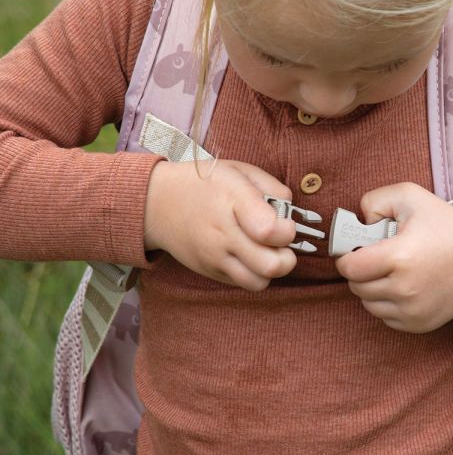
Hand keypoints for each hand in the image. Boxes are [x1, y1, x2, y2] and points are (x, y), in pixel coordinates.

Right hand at [144, 159, 296, 290]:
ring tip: (266, 251)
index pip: (270, 230)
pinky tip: (248, 255)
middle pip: (271, 265)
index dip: (288, 230)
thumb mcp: (240, 170)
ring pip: (259, 282)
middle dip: (287, 256)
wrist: (158, 203)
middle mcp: (222, 234)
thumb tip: (291, 212)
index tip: (285, 223)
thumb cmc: (205, 184)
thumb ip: (273, 187)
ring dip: (271, 269)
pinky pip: (243, 284)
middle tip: (280, 242)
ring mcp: (214, 257)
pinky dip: (253, 273)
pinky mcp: (210, 272)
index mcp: (232, 201)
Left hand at [335, 183, 452, 332]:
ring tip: (388, 271)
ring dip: (370, 288)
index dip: (346, 257)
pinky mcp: (418, 324)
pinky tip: (400, 285)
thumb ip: (375, 200)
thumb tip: (358, 221)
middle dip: (359, 271)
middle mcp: (405, 289)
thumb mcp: (411, 197)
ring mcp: (412, 311)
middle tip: (374, 257)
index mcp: (400, 257)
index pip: (350, 267)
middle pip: (356, 286)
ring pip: (367, 303)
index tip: (353, 250)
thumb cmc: (447, 226)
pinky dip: (385, 303)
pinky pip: (384, 316)